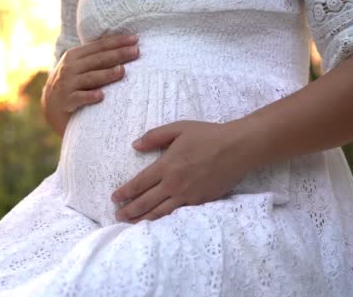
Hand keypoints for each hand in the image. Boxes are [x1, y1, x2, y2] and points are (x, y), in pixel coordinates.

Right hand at [42, 34, 139, 135]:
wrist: (52, 106)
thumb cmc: (72, 83)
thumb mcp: (78, 66)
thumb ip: (95, 58)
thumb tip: (125, 47)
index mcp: (74, 55)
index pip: (99, 46)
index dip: (117, 42)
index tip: (135, 39)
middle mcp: (70, 67)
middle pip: (98, 59)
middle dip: (118, 54)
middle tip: (136, 52)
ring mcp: (67, 84)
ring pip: (90, 77)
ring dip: (106, 74)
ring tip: (122, 71)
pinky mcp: (66, 100)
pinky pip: (80, 97)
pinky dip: (90, 96)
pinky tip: (101, 95)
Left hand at [111, 120, 253, 222]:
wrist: (238, 148)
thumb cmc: (208, 135)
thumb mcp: (178, 128)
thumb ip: (154, 137)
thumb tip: (135, 145)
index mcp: (166, 165)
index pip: (139, 183)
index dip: (124, 193)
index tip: (114, 198)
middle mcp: (174, 183)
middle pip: (145, 202)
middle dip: (129, 211)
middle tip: (117, 216)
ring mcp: (188, 195)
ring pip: (160, 212)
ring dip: (143, 219)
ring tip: (131, 224)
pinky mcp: (200, 201)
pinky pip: (178, 214)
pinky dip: (164, 220)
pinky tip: (157, 222)